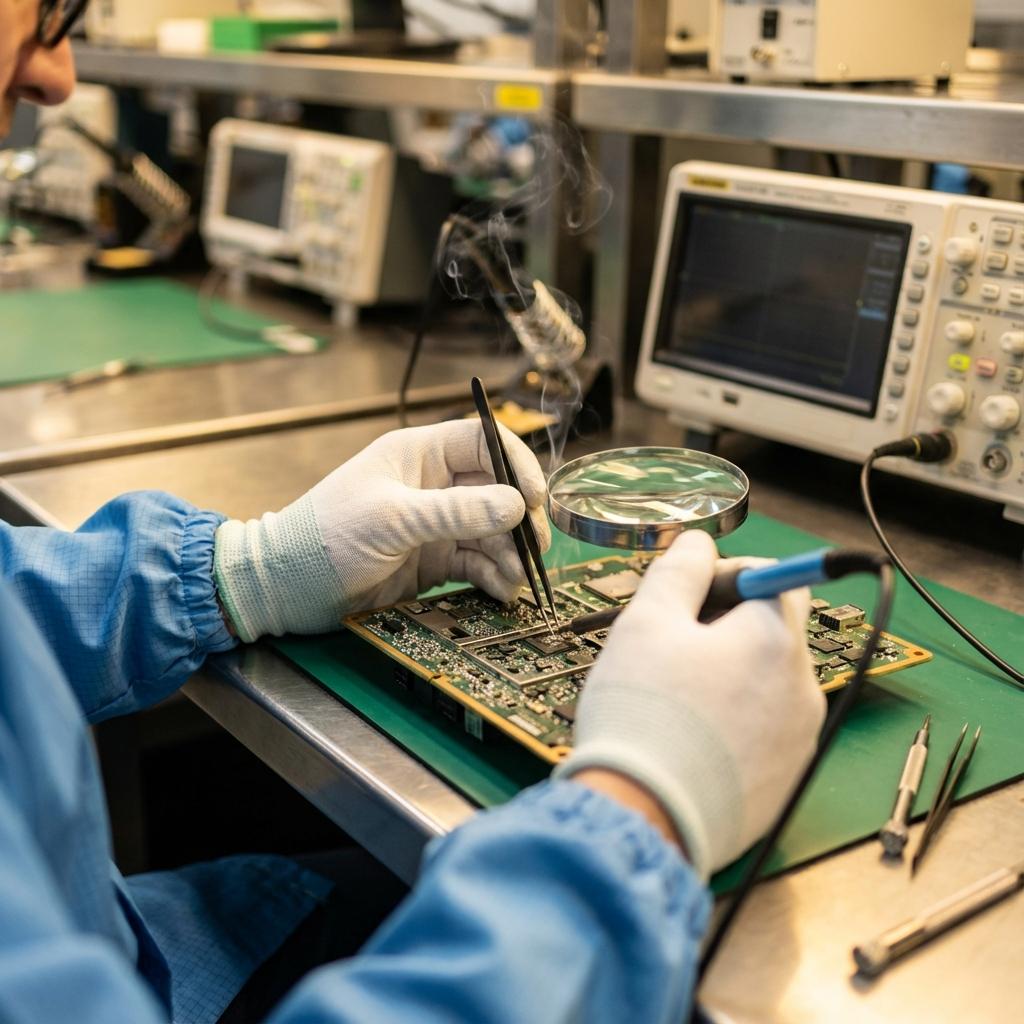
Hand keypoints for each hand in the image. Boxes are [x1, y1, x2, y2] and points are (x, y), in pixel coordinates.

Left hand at [213, 420, 549, 641]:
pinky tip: (500, 589)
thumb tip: (516, 506)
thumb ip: (455, 512)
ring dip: (510, 552)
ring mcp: (436, 524)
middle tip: (534, 548)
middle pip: (498, 490)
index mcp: (420, 455)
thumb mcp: (393, 519)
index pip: (484, 442)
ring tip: (516, 577)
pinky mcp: (434, 560)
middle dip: (520, 519)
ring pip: (492, 531)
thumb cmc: (326, 537)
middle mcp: (434, 485)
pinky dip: (494, 575)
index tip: (534, 498)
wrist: (287, 588)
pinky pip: (477, 562)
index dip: (516, 465)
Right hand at [558, 531, 824, 878]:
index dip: (729, 574)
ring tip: (673, 695)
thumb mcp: (646, 621)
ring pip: (767, 681)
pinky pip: (764, 728)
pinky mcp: (784, 780)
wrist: (644, 817)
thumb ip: (679, 569)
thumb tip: (698, 544)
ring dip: (728, 672)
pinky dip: (732, 719)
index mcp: (775, 640)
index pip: (778, 578)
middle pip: (773, 631)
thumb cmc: (643, 716)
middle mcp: (803, 688)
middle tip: (670, 644)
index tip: (689, 594)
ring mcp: (799, 740)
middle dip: (725, 625)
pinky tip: (687, 734)